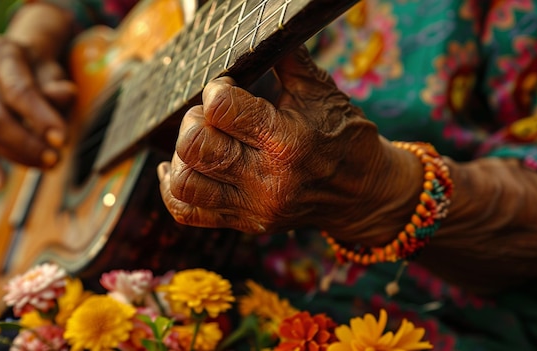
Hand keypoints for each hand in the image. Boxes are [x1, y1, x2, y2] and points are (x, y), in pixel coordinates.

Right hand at [0, 3, 74, 189]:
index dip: (41, 118)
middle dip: (29, 144)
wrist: (17, 60)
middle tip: (56, 159)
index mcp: (0, 53)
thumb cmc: (40, 69)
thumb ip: (58, 86)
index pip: (18, 91)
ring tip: (49, 164)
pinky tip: (0, 183)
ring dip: (19, 157)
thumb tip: (65, 96)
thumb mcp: (53, 70)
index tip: (62, 140)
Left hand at [157, 46, 421, 239]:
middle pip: (194, 146)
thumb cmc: (344, 137)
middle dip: (194, 119)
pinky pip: (187, 212)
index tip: (226, 86)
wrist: (363, 193)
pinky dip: (173, 188)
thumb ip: (286, 58)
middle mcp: (267, 179)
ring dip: (182, 155)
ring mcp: (253, 206)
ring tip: (202, 141)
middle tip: (211, 115)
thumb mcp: (322, 91)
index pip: (221, 108)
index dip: (216, 88)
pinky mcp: (245, 222)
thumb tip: (254, 30)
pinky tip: (183, 168)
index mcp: (287, 141)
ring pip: (184, 182)